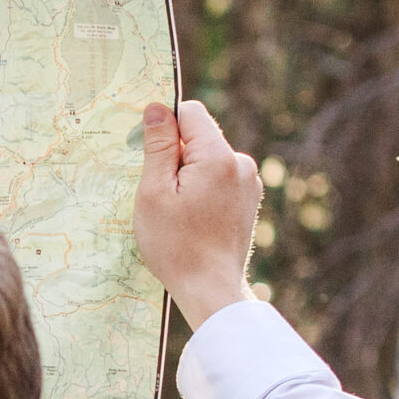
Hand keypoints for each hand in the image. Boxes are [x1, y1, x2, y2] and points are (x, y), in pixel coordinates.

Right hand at [133, 100, 260, 329]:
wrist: (211, 289)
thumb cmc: (176, 246)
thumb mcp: (154, 193)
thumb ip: (159, 147)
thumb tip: (157, 108)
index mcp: (218, 157)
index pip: (190, 112)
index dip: (165, 127)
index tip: (149, 156)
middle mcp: (241, 163)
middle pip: (200, 138)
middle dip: (176, 157)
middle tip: (161, 195)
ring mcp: (248, 182)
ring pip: (209, 160)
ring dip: (189, 177)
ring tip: (178, 213)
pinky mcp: (248, 199)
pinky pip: (219, 179)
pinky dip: (202, 191)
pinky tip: (193, 219)